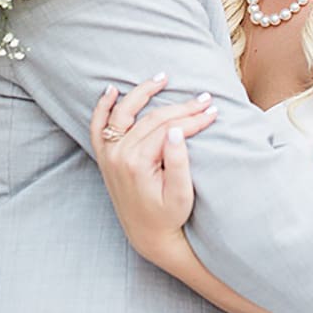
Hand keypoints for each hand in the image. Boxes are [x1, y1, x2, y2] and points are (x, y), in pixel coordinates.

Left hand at [88, 75, 215, 259]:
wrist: (147, 234)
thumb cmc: (168, 216)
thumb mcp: (181, 194)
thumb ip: (178, 162)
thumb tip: (178, 131)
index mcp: (137, 162)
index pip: (169, 128)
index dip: (194, 118)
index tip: (214, 111)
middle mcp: (119, 154)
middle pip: (152, 119)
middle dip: (181, 107)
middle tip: (205, 98)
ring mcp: (109, 154)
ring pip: (125, 113)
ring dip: (142, 93)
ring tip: (162, 78)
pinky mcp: (105, 156)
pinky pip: (98, 126)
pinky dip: (103, 107)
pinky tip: (112, 90)